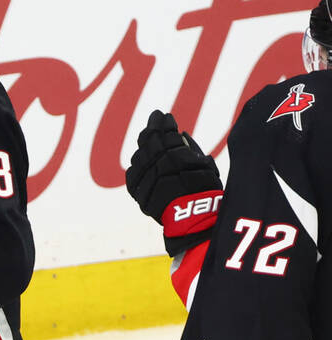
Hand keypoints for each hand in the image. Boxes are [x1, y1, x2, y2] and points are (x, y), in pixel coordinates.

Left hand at [125, 110, 221, 254]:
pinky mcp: (138, 195)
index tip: (164, 116)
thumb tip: (179, 134)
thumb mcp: (206, 167)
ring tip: (149, 138)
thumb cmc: (206, 193)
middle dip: (152, 129)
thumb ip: (191, 150)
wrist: (195, 223)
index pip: (166, 135)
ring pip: (139, 157)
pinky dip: (137, 166)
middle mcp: (158, 168)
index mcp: (178, 159)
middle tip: (155, 120)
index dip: (165, 124)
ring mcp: (146, 182)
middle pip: (150, 143)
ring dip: (144, 146)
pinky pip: (133, 175)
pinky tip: (141, 160)